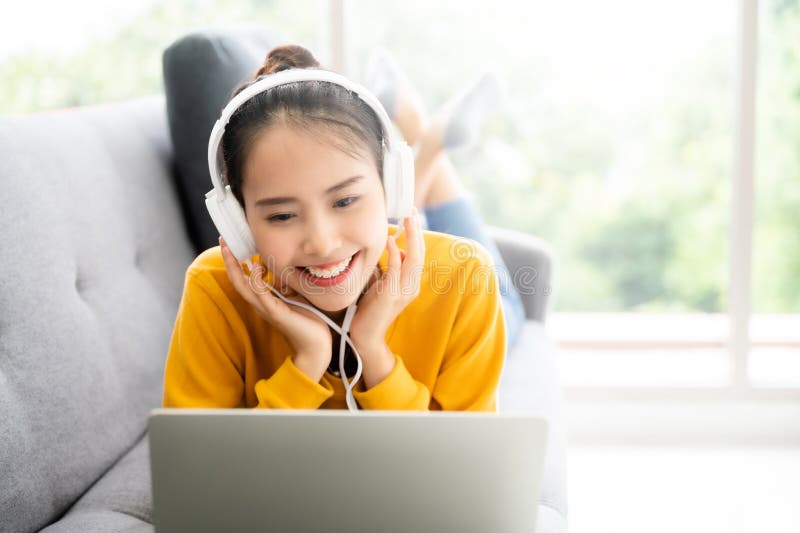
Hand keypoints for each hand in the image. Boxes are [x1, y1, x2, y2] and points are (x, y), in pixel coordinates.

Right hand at [218, 237, 331, 377]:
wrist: (315, 344)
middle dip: (229, 261)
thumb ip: (285, 284)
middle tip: (223, 242)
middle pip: (237, 281)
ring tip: (230, 250)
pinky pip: (261, 295)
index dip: (235, 262)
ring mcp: (266, 309)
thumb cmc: (307, 321)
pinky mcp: (276, 313)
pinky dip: (256, 281)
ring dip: (235, 268)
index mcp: (263, 300)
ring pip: (244, 287)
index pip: (243, 279)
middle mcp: (260, 304)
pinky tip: (255, 268)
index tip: (230, 244)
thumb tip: (282, 268)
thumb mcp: (294, 296)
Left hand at [348, 207, 424, 370]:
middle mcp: (411, 287)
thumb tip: (397, 249)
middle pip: (419, 254)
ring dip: (410, 238)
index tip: (411, 216)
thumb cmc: (371, 308)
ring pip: (412, 260)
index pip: (418, 254)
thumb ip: (393, 268)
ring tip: (406, 220)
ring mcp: (402, 292)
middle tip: (411, 212)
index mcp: (411, 284)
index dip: (416, 235)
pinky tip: (389, 241)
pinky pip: (396, 271)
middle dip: (416, 231)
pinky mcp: (390, 296)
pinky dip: (394, 254)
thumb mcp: (384, 284)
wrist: (365, 335)